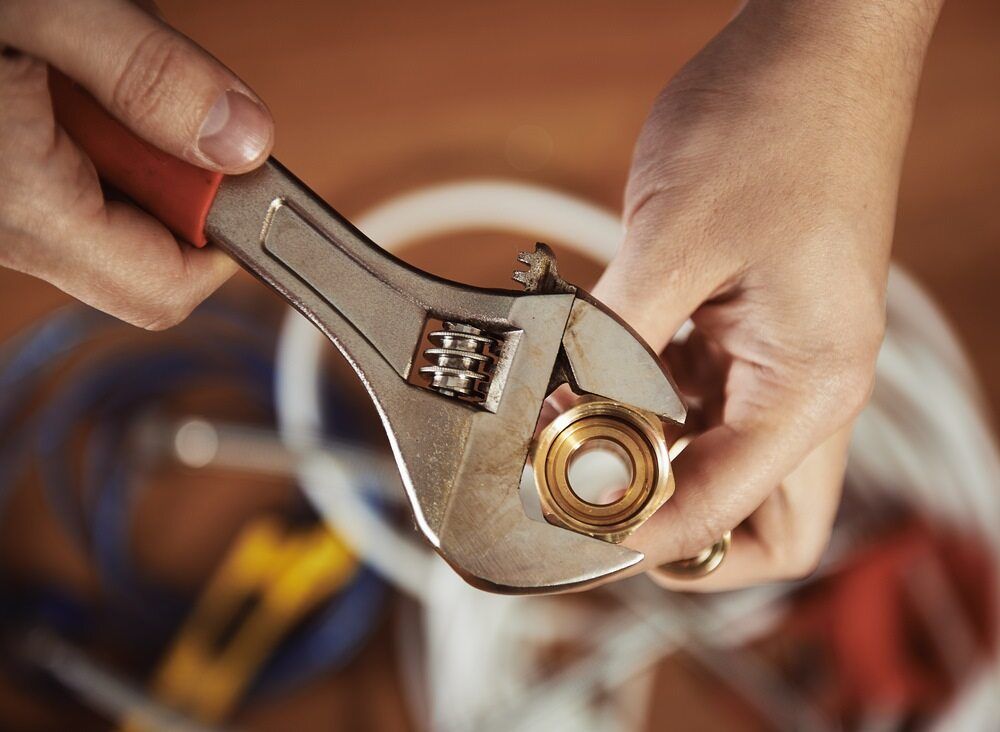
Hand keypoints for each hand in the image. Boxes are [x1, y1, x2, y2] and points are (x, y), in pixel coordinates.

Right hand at [0, 0, 272, 328]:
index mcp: (22, 205)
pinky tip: (55, 74)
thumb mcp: (43, 8)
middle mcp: (5, 230)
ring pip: (106, 217)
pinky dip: (87, 136)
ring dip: (128, 148)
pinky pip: (65, 187)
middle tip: (147, 94)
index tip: (241, 177)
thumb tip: (244, 140)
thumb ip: (150, 75)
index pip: (166, 287)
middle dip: (172, 180)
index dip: (223, 242)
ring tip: (80, 64)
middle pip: (143, 259)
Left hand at [597, 0, 943, 589]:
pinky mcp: (754, 325)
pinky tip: (591, 375)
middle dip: (673, 529)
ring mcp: (783, 356)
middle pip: (753, 520)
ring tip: (568, 431)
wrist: (816, 41)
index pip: (730, 517)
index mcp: (810, 385)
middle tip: (588, 504)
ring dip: (648, 459)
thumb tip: (556, 420)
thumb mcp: (671, 242)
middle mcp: (807, 386)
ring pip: (719, 459)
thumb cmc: (771, 124)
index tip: (564, 524)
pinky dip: (645, 402)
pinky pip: (699, 396)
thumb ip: (613, 345)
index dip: (644, 539)